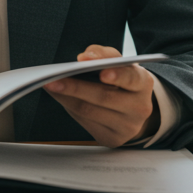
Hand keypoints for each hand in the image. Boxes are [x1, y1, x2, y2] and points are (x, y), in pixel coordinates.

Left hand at [42, 44, 158, 146]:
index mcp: (143, 83)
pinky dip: (70, 108)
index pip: (131, 78)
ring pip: (91, 111)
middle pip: (104, 97)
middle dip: (77, 87)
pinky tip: (59, 97)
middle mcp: (139, 107)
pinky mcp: (113, 138)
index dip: (117, 75)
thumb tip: (84, 58)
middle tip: (55, 78)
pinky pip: (86, 123)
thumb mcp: (119, 63)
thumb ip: (103, 54)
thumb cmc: (122, 80)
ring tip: (50, 86)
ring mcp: (127, 126)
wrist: (133, 110)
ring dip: (67, 97)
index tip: (102, 72)